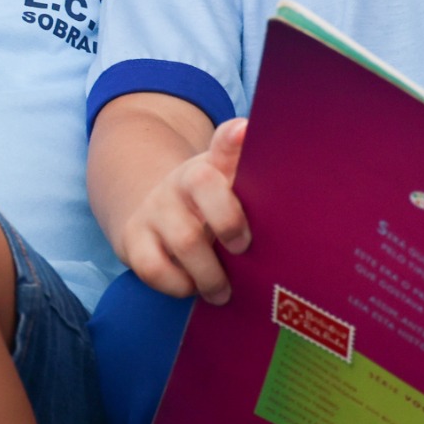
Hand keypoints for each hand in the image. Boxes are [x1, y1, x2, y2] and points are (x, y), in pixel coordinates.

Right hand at [121, 118, 251, 303]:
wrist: (152, 216)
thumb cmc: (208, 212)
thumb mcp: (230, 196)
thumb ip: (257, 193)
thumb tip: (290, 192)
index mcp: (213, 166)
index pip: (224, 143)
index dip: (233, 137)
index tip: (245, 131)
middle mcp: (182, 179)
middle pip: (203, 182)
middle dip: (228, 220)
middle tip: (243, 248)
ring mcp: (155, 207)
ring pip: (185, 238)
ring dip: (210, 273)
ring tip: (223, 292)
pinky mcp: (133, 237)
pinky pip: (153, 267)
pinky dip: (178, 285)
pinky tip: (191, 288)